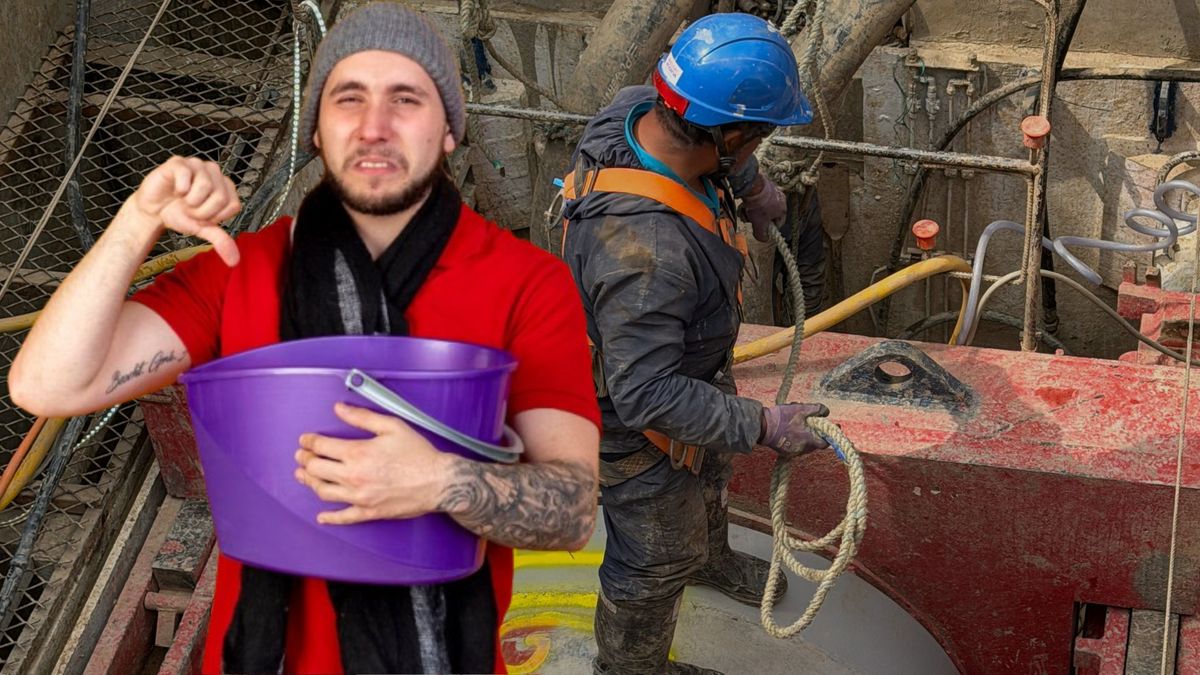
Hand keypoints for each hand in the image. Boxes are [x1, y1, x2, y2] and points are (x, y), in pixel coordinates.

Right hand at [130, 156, 241, 265]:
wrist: (153, 210)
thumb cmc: (180, 214)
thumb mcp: (202, 229)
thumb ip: (220, 240)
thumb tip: (234, 261)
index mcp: (226, 186)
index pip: (232, 205)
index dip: (214, 217)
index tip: (202, 216)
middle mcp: (215, 172)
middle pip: (219, 197)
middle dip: (201, 211)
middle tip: (189, 209)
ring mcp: (197, 164)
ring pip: (205, 186)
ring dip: (190, 202)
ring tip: (182, 200)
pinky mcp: (179, 162)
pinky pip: (186, 174)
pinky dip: (180, 189)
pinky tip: (176, 190)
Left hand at [294, 402, 457, 523]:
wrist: (438, 482)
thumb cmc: (418, 453)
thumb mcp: (392, 426)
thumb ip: (362, 417)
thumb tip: (339, 408)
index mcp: (357, 453)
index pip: (321, 446)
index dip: (309, 442)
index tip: (305, 440)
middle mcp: (353, 476)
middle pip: (316, 469)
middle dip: (305, 460)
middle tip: (302, 456)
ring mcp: (359, 497)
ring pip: (323, 492)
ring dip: (309, 482)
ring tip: (304, 476)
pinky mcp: (368, 512)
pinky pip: (343, 517)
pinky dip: (329, 517)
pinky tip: (321, 516)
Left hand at [740, 175, 785, 242]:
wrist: (752, 186)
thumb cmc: (758, 205)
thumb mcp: (760, 225)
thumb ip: (762, 235)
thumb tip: (763, 239)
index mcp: (783, 209)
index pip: (778, 224)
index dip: (768, 229)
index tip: (760, 229)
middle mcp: (780, 199)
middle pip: (768, 215)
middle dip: (757, 219)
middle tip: (750, 219)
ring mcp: (772, 191)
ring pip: (761, 207)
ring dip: (752, 212)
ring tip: (745, 211)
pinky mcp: (763, 185)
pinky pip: (758, 198)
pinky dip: (751, 203)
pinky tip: (745, 204)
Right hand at [759, 402, 831, 458]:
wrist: (762, 427)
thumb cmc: (781, 418)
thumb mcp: (800, 408)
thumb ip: (816, 409)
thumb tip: (826, 412)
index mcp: (808, 440)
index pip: (825, 443)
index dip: (830, 435)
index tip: (834, 427)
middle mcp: (802, 449)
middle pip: (815, 443)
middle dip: (816, 432)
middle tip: (813, 422)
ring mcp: (793, 452)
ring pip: (806, 444)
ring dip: (806, 435)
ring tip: (799, 423)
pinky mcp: (786, 452)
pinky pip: (797, 446)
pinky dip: (798, 439)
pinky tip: (792, 430)